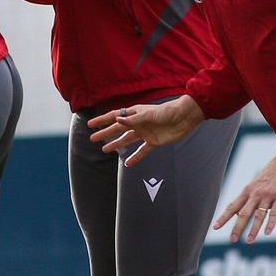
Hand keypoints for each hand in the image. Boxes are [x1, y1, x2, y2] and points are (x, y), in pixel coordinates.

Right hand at [86, 95, 204, 165]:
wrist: (184, 118)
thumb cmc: (167, 111)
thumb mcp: (149, 114)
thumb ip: (133, 120)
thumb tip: (117, 120)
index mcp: (135, 113)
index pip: (115, 117)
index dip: (102, 120)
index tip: (91, 125)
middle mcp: (138, 123)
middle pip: (118, 129)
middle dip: (106, 133)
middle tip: (93, 139)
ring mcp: (145, 133)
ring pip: (127, 140)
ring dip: (116, 144)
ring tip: (105, 150)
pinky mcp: (154, 142)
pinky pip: (142, 151)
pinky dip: (135, 157)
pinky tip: (128, 163)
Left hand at [214, 146, 275, 242]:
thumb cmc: (271, 174)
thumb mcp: (256, 184)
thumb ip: (248, 198)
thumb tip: (239, 212)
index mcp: (247, 191)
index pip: (232, 206)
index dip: (223, 217)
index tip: (215, 227)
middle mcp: (255, 194)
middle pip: (243, 213)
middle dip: (237, 227)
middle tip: (232, 240)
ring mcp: (268, 196)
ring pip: (258, 216)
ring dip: (253, 230)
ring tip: (249, 241)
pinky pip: (274, 213)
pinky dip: (270, 224)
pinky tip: (267, 233)